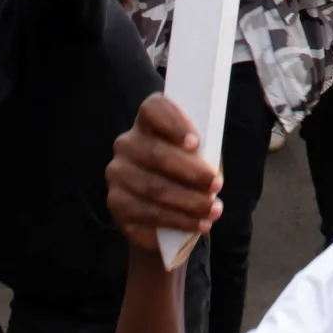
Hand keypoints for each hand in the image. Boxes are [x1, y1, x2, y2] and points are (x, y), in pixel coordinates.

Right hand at [106, 93, 223, 250]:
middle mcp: (127, 144)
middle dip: (191, 171)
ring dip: (188, 202)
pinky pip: (147, 213)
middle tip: (216, 184)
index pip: (153, 109)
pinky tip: (197, 224)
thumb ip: (203, 153)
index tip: (195, 143)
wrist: (166, 206)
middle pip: (156, 153)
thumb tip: (211, 173)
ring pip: (153, 188)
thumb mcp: (199, 155)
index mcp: (147, 121)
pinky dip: (177, 220)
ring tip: (212, 210)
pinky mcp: (116, 203)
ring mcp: (118, 174)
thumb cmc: (188, 169)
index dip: (174, 123)